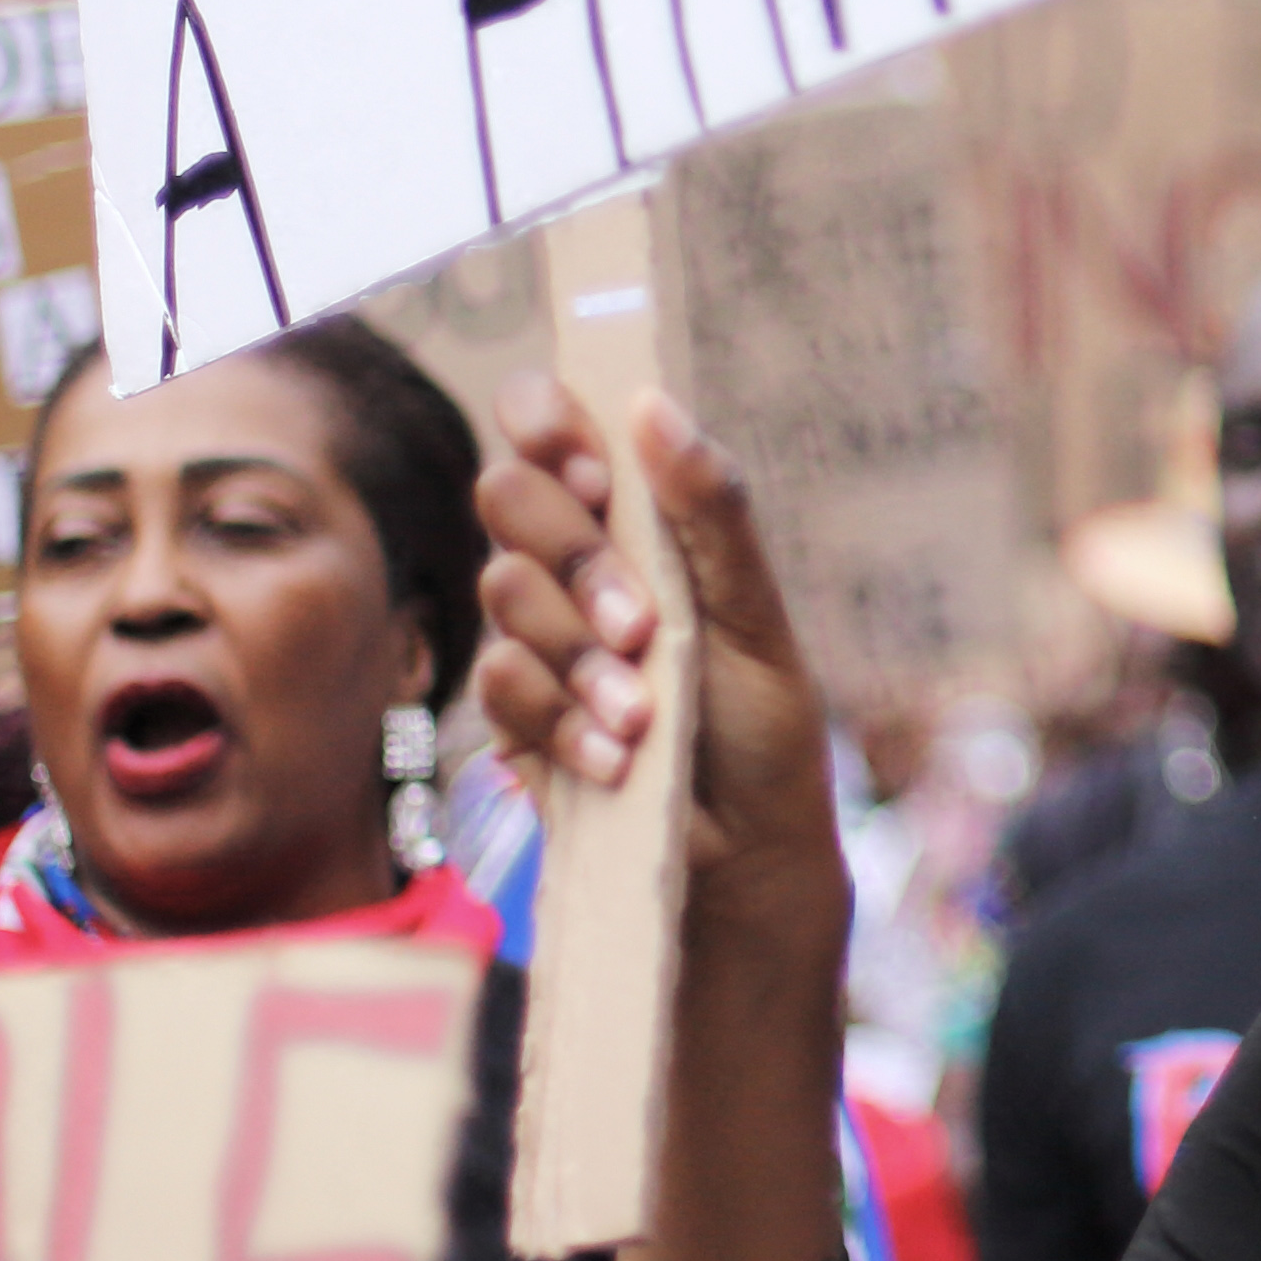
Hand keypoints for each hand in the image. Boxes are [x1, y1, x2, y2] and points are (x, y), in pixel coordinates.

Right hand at [472, 378, 845, 961]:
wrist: (743, 856)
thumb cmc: (762, 728)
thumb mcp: (758, 618)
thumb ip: (711, 514)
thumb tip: (652, 404)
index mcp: (635, 515)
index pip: (549, 420)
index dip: (547, 423)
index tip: (593, 476)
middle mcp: (573, 559)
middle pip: (506, 494)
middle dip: (578, 558)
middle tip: (643, 625)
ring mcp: (535, 633)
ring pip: (501, 587)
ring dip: (580, 654)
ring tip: (646, 714)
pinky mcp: (512, 709)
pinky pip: (498, 679)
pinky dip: (564, 719)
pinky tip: (616, 757)